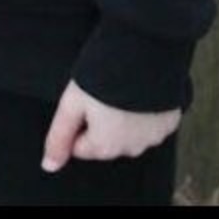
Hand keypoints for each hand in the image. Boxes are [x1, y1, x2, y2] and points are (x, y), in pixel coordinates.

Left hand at [41, 79, 180, 171]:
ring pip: (129, 133)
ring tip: (119, 88)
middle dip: (100, 122)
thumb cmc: (105, 75)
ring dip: (123, 117)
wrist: (146, 52)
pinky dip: (144, 111)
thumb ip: (59, 137)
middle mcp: (131, 149)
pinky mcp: (169, 121)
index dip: (77, 121)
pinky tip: (138, 89)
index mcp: (106, 147)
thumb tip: (49, 166)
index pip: (80, 147)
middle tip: (99, 92)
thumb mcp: (72, 103)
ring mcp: (154, 136)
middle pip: (105, 142)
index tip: (82, 101)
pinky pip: (151, 122)